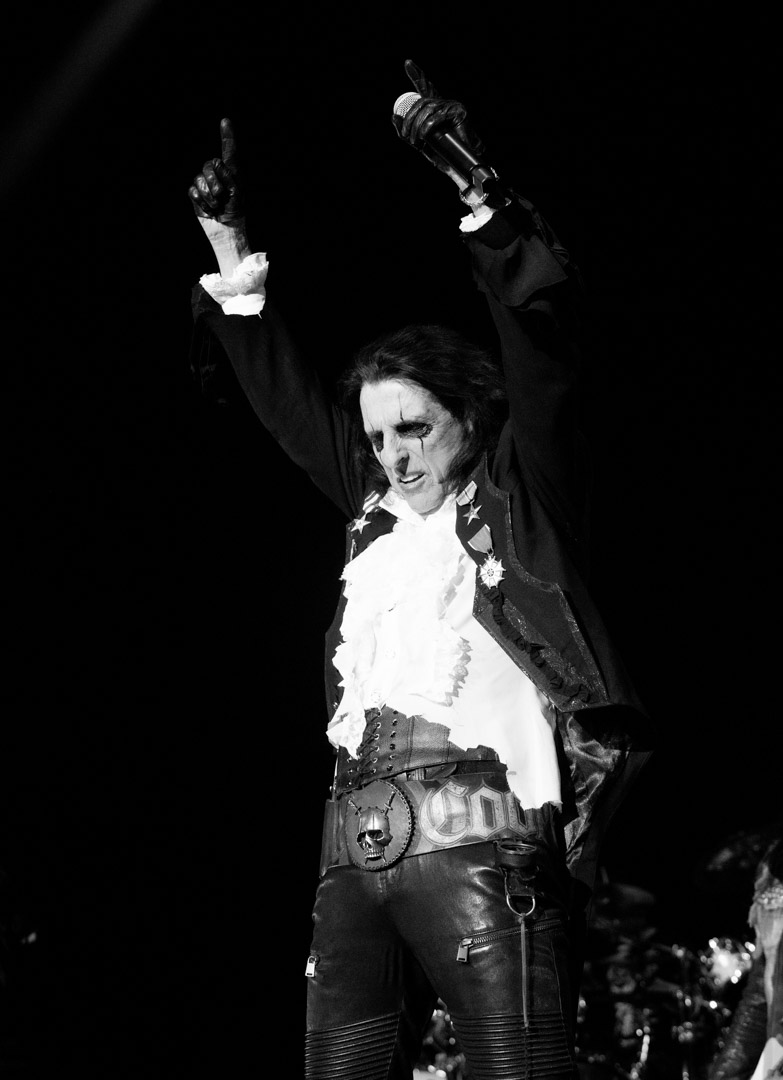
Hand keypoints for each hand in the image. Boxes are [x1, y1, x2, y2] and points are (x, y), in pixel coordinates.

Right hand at [188, 117, 243, 224]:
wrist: (225, 226)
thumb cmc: (235, 209)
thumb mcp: (236, 192)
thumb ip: (228, 176)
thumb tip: (217, 162)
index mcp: (230, 170)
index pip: (228, 151)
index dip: (227, 136)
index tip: (225, 121)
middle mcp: (216, 172)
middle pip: (209, 165)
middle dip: (216, 183)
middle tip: (222, 196)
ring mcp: (204, 181)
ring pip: (200, 179)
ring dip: (210, 195)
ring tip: (217, 205)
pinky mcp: (195, 192)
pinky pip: (193, 191)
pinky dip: (202, 202)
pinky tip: (209, 208)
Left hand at [391, 59, 486, 183]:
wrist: (460, 164)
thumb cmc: (442, 153)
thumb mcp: (420, 142)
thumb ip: (407, 131)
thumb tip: (393, 116)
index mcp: (435, 107)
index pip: (425, 87)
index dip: (417, 74)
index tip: (408, 63)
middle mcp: (443, 102)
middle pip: (420, 103)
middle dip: (408, 120)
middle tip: (405, 136)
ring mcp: (451, 105)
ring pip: (426, 109)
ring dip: (416, 126)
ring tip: (414, 140)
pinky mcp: (458, 112)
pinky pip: (437, 116)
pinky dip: (428, 126)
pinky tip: (424, 134)